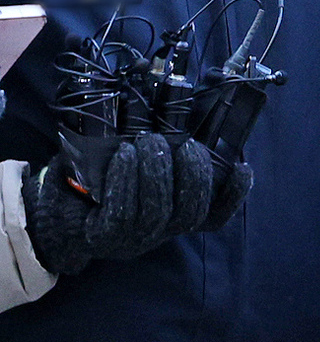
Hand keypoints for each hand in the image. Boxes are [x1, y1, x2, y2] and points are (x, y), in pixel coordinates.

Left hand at [23, 136, 251, 275]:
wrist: (55, 208)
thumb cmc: (103, 178)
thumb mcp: (139, 164)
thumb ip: (165, 146)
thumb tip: (182, 104)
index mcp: (175, 213)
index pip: (215, 214)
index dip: (234, 195)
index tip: (242, 167)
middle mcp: (160, 230)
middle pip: (192, 212)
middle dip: (194, 173)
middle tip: (183, 144)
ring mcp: (132, 238)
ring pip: (157, 211)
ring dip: (156, 170)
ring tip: (147, 142)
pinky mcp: (102, 236)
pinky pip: (120, 211)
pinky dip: (126, 178)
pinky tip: (124, 155)